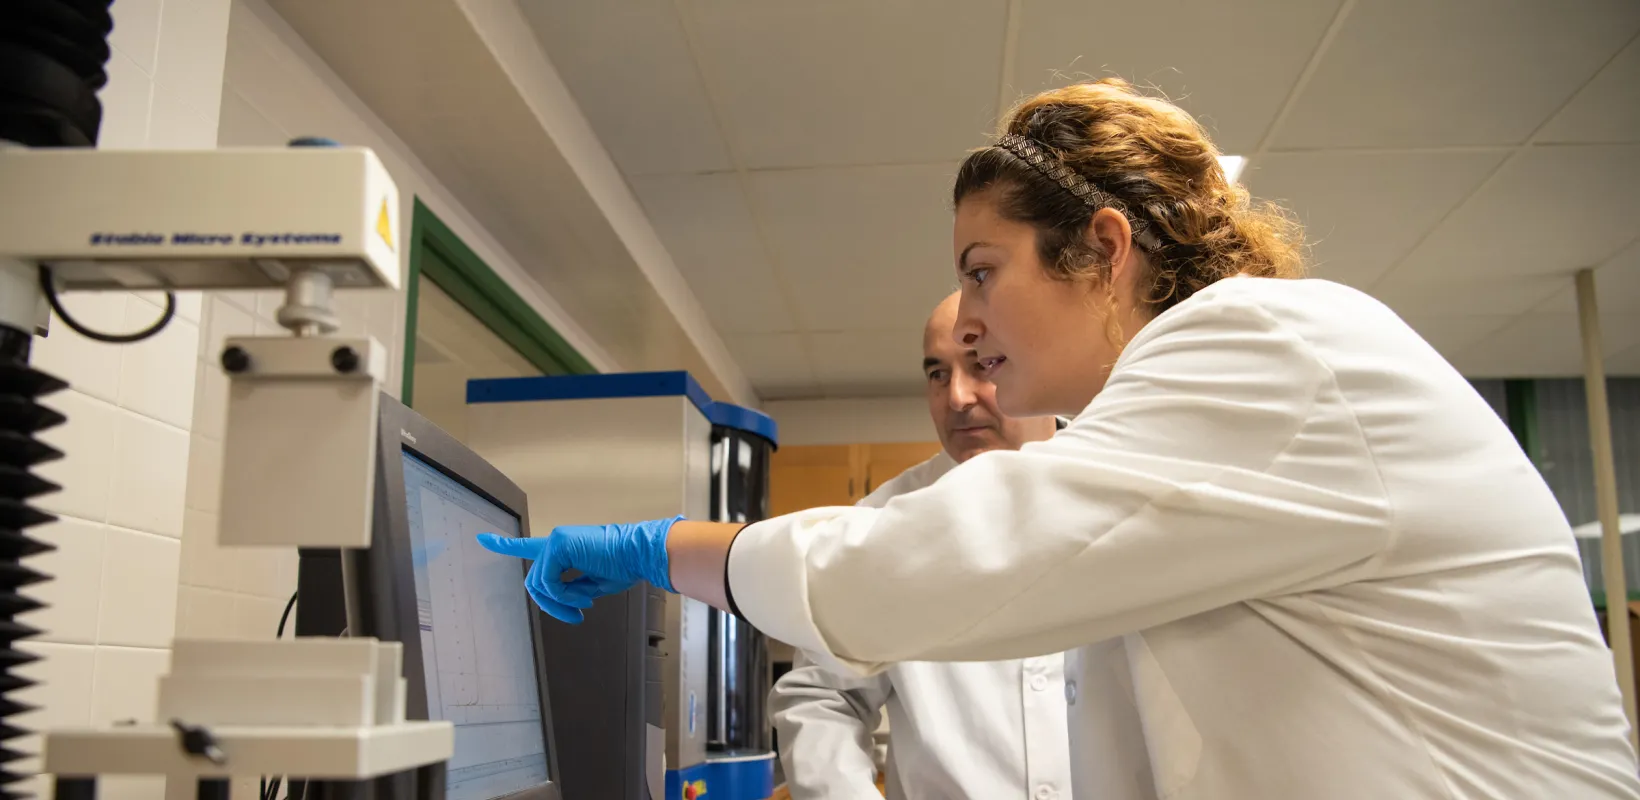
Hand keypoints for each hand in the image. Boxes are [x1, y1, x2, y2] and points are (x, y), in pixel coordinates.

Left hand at [477, 516, 681, 622]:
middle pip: (535, 582)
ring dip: (562, 602)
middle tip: (575, 616)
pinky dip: (565, 596)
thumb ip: (568, 588)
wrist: (638, 554)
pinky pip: (550, 582)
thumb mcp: (590, 583)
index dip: (504, 546)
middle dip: (551, 605)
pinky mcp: (558, 545)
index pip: (528, 546)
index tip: (483, 540)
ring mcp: (556, 541)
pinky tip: (585, 597)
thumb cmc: (622, 566)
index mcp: (562, 548)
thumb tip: (554, 601)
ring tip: (585, 605)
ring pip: (541, 585)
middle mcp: (555, 541)